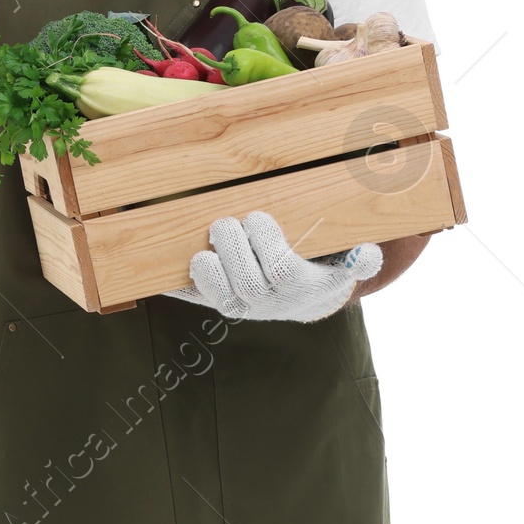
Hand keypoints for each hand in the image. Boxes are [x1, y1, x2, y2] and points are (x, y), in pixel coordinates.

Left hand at [166, 212, 382, 322]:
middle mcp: (266, 304)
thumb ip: (362, 259)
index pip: (280, 270)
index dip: (266, 243)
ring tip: (206, 245)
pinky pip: (190, 297)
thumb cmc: (320, 269)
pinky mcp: (212, 302)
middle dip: (232, 246)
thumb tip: (368, 254)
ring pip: (216, 294)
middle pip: (244, 282)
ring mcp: (238, 306)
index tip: (258, 218)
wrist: (301, 301)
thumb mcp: (345, 265)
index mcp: (299, 289)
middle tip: (228, 222)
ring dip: (204, 268)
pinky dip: (172, 283)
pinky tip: (155, 266)